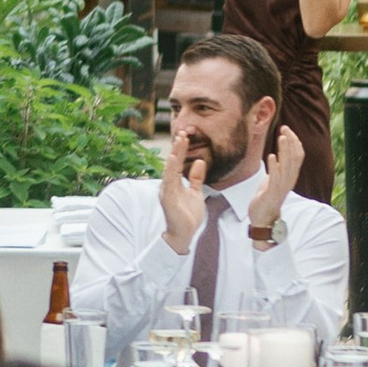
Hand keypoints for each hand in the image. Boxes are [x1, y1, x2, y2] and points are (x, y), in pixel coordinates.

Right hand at [159, 140, 207, 261]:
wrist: (184, 234)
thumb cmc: (188, 215)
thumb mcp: (196, 193)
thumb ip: (196, 178)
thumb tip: (200, 161)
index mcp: (174, 183)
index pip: (178, 162)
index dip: (181, 149)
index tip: (185, 136)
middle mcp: (168, 184)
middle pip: (173, 162)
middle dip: (177, 147)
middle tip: (183, 132)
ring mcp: (167, 191)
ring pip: (170, 169)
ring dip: (174, 154)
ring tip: (178, 141)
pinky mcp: (168, 198)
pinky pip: (169, 181)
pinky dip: (170, 170)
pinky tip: (172, 160)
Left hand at [246, 125, 304, 237]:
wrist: (263, 217)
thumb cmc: (268, 196)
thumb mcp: (274, 178)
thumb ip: (278, 168)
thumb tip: (277, 154)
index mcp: (290, 175)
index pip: (298, 155)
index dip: (294, 141)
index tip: (286, 129)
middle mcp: (289, 180)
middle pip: (295, 158)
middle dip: (290, 142)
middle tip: (284, 128)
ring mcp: (282, 187)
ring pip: (287, 166)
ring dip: (284, 150)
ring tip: (281, 137)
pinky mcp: (272, 193)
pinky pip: (275, 178)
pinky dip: (274, 166)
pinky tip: (271, 156)